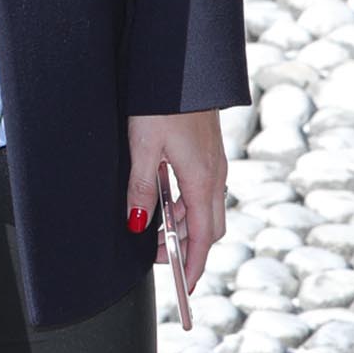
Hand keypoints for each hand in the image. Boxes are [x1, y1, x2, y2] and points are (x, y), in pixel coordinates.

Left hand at [126, 111, 226, 298]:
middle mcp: (215, 174)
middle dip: (187, 248)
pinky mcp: (208, 153)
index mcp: (202, 179)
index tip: (187, 287)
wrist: (182, 65)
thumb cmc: (162, 101)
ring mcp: (214, 163)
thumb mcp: (143, 148)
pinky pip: (202, 191)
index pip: (205, 236)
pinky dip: (185, 205)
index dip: (195, 264)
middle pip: (209, 227)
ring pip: (205, 209)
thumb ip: (141, 189)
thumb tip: (138, 225)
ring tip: (154, 230)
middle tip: (158, 256)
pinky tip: (164, 201)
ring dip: (184, 226)